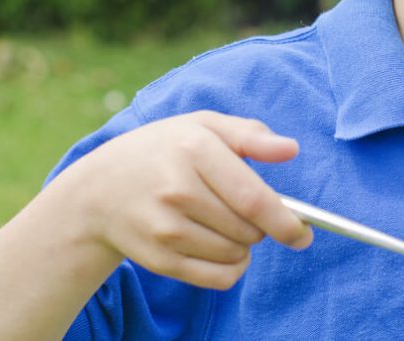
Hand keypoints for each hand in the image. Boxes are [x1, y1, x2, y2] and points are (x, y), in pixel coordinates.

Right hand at [60, 110, 312, 289]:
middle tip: (245, 210)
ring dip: (244, 246)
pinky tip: (222, 250)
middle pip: (249, 230)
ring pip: (236, 255)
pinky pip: (216, 278)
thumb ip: (249, 134)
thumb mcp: (202, 125)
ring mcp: (165, 228)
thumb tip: (291, 150)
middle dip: (262, 227)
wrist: (99, 190)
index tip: (304, 231)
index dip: (286, 221)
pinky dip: (231, 269)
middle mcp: (178, 190)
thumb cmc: (163, 150)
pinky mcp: (158, 259)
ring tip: (224, 223)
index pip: (253, 198)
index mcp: (194, 149)